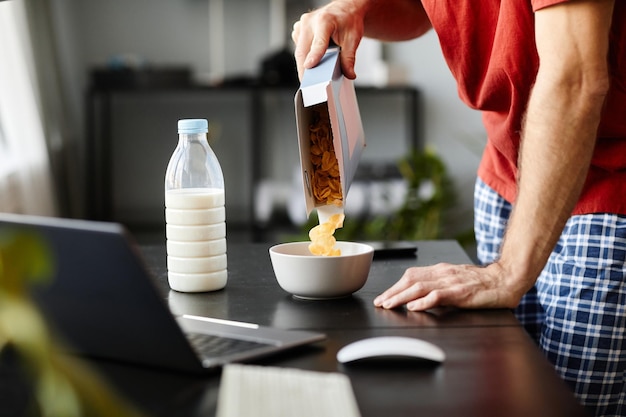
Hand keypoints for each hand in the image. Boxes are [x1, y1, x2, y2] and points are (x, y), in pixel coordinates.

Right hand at [291, 1, 366, 78]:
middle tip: (309, 84)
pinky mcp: (298, 30)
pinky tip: (313, 57)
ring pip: (299, 51)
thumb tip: (349, 74)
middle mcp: (310, 22)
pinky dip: (304, 56)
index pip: (318, 42)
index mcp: (324, 21)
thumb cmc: (348, 20)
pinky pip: (298, 48)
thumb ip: (349, 58)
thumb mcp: (353, 38)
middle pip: (303, 51)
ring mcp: (302, 25)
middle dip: (305, 69)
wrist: (344, 9)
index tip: (309, 67)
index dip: (314, 56)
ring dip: (304, 63)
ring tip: (315, 71)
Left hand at [373, 262, 524, 310]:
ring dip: (401, 297)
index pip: (411, 275)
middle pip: (411, 280)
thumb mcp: (455, 280)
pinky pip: (438, 296)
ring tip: (389, 304)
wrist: (506, 280)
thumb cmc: (482, 283)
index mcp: (440, 270)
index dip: (395, 286)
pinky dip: (424, 302)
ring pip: (420, 287)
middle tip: (380, 302)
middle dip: (392, 292)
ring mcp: (451, 282)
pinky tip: (414, 306)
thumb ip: (438, 286)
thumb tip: (418, 297)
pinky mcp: (461, 293)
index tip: (383, 296)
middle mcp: (443, 273)